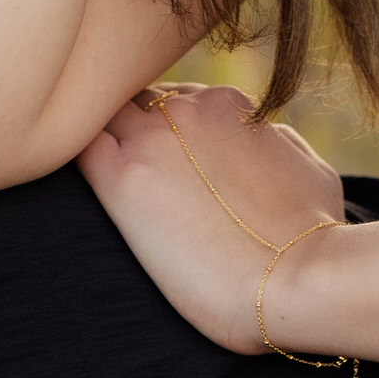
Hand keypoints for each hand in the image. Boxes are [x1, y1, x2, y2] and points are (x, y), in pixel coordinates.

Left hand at [79, 82, 346, 355]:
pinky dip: (66, 157)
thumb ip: (276, 144)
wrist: (298, 277)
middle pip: (133, 101)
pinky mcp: (123, 181)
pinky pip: (77, 149)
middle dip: (126, 128)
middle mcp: (185, 108)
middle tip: (125, 171)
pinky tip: (64, 184)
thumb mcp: (309, 168)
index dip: (162, 128)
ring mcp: (151, 139)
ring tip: (95, 180)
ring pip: (101, 116)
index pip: (172, 100)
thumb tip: (264, 142)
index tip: (160, 160)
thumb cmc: (314, 232)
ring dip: (98, 140)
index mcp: (227, 104)